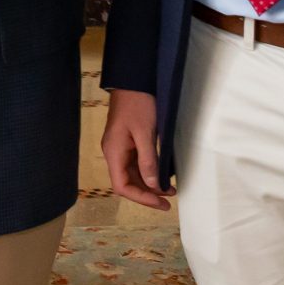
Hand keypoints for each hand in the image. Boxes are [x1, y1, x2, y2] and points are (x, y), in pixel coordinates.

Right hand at [101, 90, 171, 210]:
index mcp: (114, 152)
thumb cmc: (138, 104)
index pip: (122, 186)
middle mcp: (114, 153)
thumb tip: (153, 186)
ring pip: (132, 174)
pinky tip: (162, 176)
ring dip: (149, 184)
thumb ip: (148, 160)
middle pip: (127, 182)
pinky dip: (149, 172)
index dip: (141, 198)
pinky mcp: (127, 142)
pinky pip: (136, 164)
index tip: (160, 203)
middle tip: (169, 201)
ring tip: (170, 190)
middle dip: (147, 194)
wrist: (133, 81)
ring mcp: (120, 148)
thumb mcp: (145, 133)